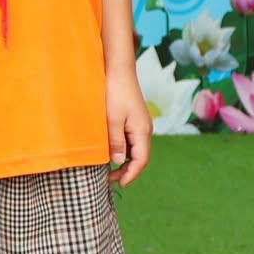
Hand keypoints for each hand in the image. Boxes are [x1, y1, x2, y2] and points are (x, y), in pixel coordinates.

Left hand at [105, 69, 151, 187]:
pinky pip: (130, 140)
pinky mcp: (133, 119)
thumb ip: (115, 140)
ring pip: (135, 149)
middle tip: (110, 180)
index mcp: (142, 131)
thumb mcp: (112, 118)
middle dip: (127, 170)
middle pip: (139, 157)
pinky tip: (111, 151)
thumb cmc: (115, 92)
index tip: (120, 184)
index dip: (131, 174)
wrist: (118, 69)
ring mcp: (140, 124)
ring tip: (109, 169)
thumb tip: (119, 161)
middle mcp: (144, 129)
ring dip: (124, 160)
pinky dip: (123, 149)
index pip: (141, 160)